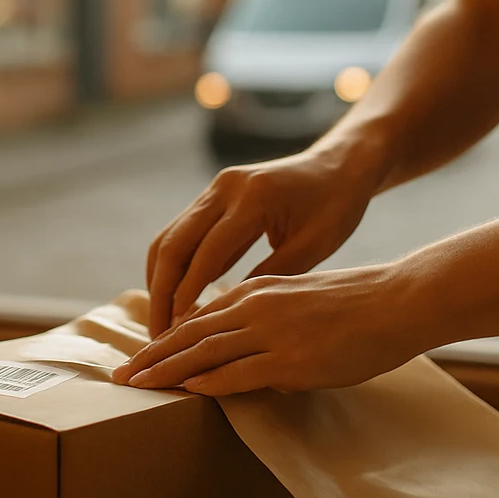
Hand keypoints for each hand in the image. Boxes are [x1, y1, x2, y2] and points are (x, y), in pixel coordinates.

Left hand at [113, 264, 425, 394]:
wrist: (397, 302)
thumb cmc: (356, 307)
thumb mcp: (299, 303)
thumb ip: (268, 323)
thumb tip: (249, 364)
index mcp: (255, 291)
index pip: (196, 318)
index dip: (163, 339)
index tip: (139, 357)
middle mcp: (254, 307)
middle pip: (189, 334)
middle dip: (151, 357)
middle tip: (120, 378)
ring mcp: (271, 332)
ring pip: (204, 352)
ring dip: (166, 371)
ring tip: (137, 387)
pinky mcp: (291, 358)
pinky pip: (239, 372)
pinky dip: (208, 382)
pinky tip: (185, 390)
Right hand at [144, 147, 382, 337]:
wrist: (339, 164)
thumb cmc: (337, 206)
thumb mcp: (312, 246)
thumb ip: (269, 274)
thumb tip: (227, 314)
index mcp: (254, 198)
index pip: (207, 251)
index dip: (187, 291)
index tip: (176, 328)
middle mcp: (225, 187)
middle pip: (173, 242)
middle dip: (161, 290)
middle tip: (159, 333)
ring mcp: (215, 188)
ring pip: (169, 237)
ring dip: (159, 279)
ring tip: (161, 321)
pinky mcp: (213, 196)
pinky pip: (181, 233)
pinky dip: (173, 266)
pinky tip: (174, 297)